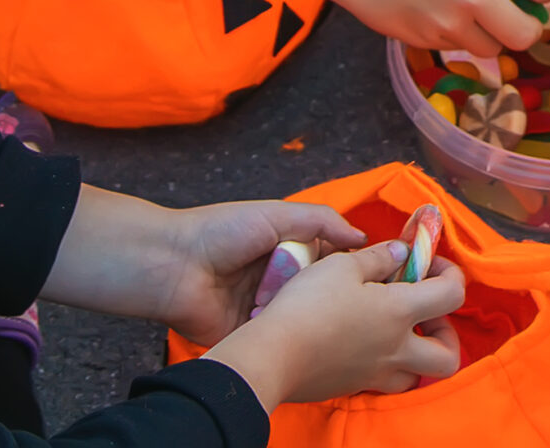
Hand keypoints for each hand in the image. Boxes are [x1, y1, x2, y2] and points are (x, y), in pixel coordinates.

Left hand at [159, 202, 365, 350]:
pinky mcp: (251, 334)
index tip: (376, 272)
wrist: (173, 266)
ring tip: (334, 318)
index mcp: (285, 248)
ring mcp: (264, 308)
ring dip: (309, 313)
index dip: (348, 265)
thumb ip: (322, 220)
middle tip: (359, 300)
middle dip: (331, 293)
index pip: (329, 258)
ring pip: (302, 314)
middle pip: (318, 290)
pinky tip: (306, 335)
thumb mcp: (278, 214)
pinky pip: (279, 336)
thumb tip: (363, 237)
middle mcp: (278, 279)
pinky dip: (287, 333)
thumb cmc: (221, 232)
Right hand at [208, 240, 465, 407]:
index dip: (451, 274)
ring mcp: (374, 374)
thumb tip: (402, 253)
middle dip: (445, 332)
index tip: (429, 263)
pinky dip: (384, 364)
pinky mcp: (351, 386)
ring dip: (416, 354)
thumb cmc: (309, 304)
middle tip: (423, 311)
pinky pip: (383, 382)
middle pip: (448, 356)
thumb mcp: (342, 265)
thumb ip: (379, 257)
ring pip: (416, 376)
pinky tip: (362, 342)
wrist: (272, 356)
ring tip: (395, 331)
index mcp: (400, 312)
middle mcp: (396, 349)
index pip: (453, 295)